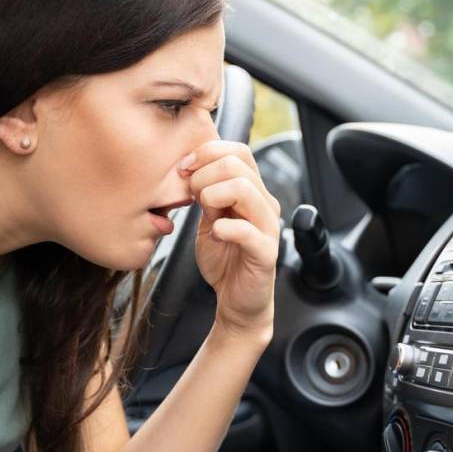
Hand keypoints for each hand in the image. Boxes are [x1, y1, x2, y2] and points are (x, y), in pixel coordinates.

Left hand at [179, 140, 281, 339]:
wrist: (236, 300)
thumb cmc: (224, 258)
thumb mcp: (209, 219)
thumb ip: (206, 194)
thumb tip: (190, 169)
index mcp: (252, 191)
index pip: (239, 151)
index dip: (208, 152)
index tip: (184, 168)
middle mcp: (265, 204)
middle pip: (238, 164)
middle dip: (204, 174)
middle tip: (191, 195)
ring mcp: (268, 227)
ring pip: (244, 189)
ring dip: (213, 195)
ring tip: (205, 214)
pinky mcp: (266, 253)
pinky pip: (247, 230)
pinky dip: (224, 229)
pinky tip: (216, 235)